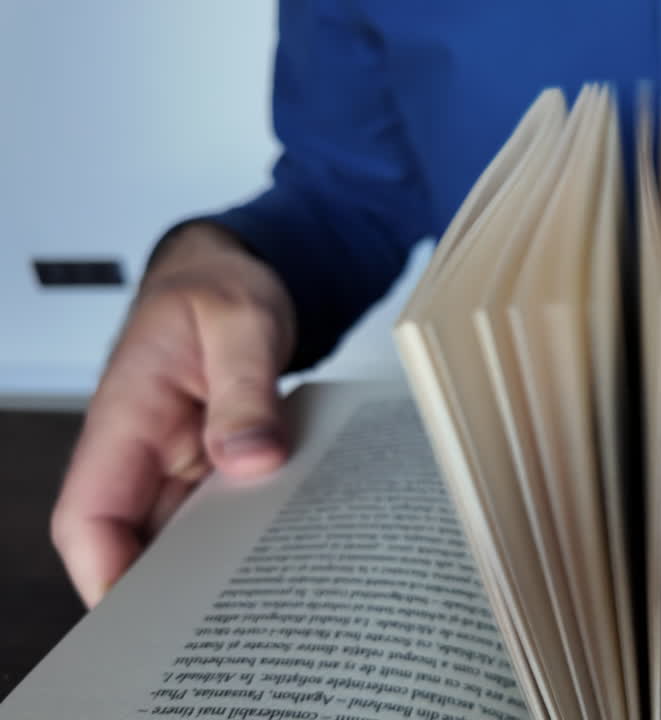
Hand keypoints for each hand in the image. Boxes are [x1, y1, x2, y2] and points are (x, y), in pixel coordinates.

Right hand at [51, 223, 296, 606]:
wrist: (230, 272)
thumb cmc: (219, 287)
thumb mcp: (241, 321)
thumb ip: (247, 388)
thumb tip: (251, 458)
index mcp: (124, 418)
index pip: (87, 516)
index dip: (106, 573)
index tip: (146, 615)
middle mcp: (141, 452)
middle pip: (137, 544)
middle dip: (177, 590)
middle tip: (243, 614)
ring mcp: (175, 464)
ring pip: (182, 537)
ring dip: (222, 564)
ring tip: (279, 587)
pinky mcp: (209, 466)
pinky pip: (218, 514)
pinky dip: (248, 535)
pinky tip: (293, 547)